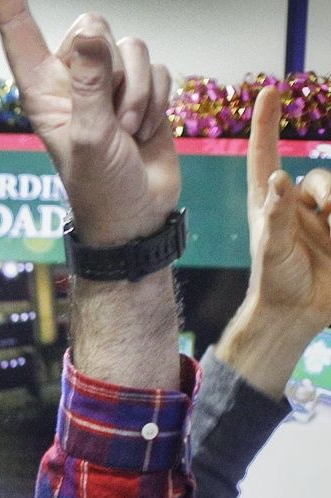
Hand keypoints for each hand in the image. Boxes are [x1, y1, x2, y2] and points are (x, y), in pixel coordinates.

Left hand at [0, 0, 178, 245]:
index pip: (22, 39)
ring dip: (140, 91)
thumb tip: (91, 34)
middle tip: (113, 113)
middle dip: (112, 65)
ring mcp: (110, 84)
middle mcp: (74, 80)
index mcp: (43, 92)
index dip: (12, 9)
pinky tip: (146, 131)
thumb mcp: (90, 137)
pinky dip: (160, 100)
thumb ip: (91, 85)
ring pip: (134, 48)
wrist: (137, 211)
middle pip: (93, 27)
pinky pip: (161, 67)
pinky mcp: (144, 90)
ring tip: (129, 131)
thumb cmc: (99, 185)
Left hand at [218, 86, 330, 394]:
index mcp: (270, 205)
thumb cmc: (275, 283)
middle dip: (330, 189)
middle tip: (329, 212)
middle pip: (322, 176)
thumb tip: (279, 177)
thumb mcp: (272, 250)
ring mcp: (323, 218)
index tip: (269, 91)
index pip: (265, 156)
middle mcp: (298, 205)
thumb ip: (276, 215)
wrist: (298, 316)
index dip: (266, 124)